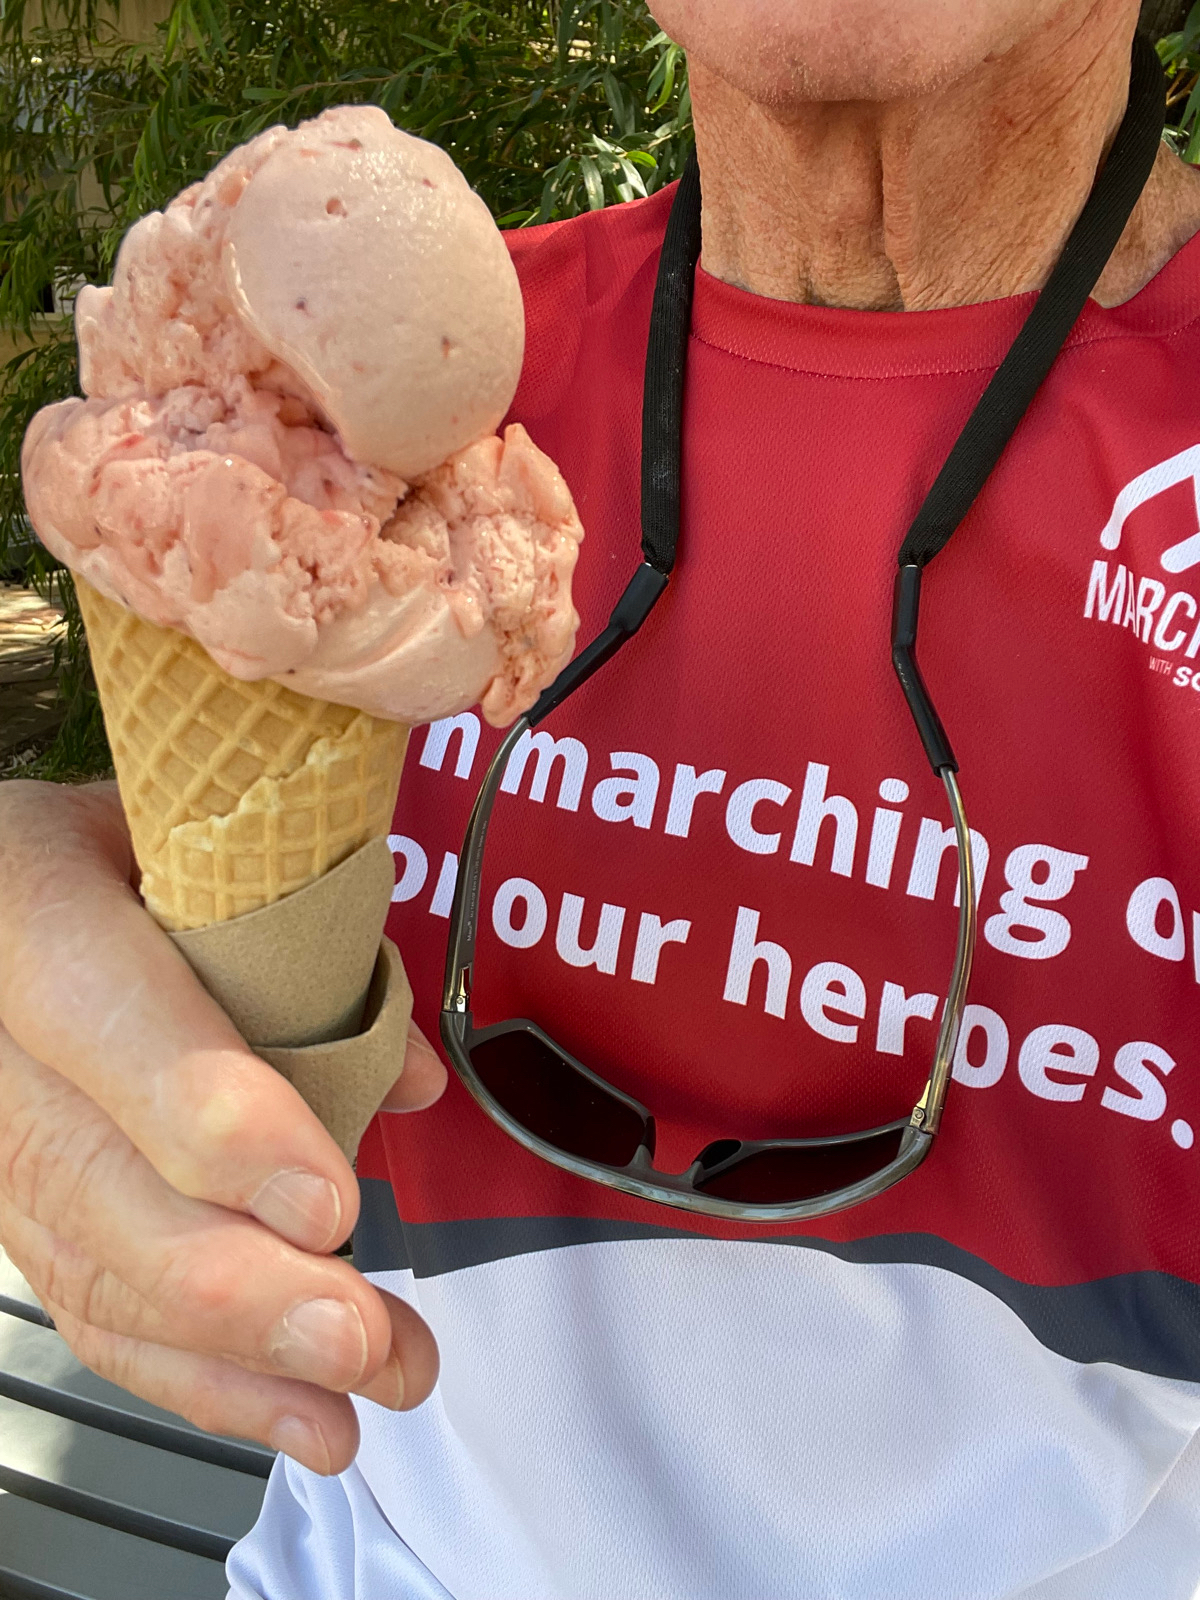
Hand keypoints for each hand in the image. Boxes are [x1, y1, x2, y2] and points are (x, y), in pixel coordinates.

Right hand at [0, 778, 445, 1474]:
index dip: (212, 1117)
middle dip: (238, 1281)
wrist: (7, 891)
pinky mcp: (11, 1204)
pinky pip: (87, 1304)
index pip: (104, 1013)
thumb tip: (406, 1077)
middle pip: (89, 1180)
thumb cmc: (131, 851)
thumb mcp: (210, 844)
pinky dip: (195, 1375)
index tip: (326, 1198)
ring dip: (234, 1355)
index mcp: (29, 900)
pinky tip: (290, 1416)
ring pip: (87, 1264)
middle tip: (359, 1333)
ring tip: (356, 1400)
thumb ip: (310, 937)